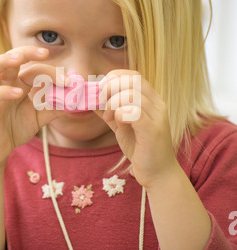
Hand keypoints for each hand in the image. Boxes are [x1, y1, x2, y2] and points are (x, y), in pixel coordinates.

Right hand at [0, 46, 64, 165]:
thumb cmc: (15, 129)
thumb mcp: (39, 118)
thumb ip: (54, 108)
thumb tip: (74, 101)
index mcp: (17, 84)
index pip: (33, 68)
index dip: (51, 71)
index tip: (68, 81)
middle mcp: (4, 85)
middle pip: (10, 59)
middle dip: (27, 51)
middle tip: (46, 52)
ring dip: (3, 61)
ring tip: (19, 58)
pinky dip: (3, 92)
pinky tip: (18, 93)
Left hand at [95, 70, 177, 188]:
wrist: (159, 175)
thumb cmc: (141, 149)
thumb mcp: (122, 126)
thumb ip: (109, 111)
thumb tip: (91, 99)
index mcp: (151, 100)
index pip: (133, 75)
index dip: (113, 77)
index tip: (100, 91)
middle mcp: (157, 105)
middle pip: (132, 80)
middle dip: (110, 88)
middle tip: (101, 104)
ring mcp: (157, 117)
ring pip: (131, 94)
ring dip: (112, 103)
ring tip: (108, 118)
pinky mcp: (153, 131)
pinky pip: (135, 112)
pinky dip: (120, 114)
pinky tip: (117, 124)